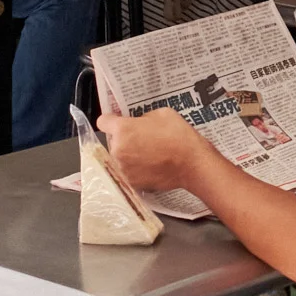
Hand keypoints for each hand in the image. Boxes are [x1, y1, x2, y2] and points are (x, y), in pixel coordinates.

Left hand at [100, 108, 214, 191]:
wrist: (192, 163)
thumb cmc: (179, 136)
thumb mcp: (161, 113)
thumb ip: (142, 118)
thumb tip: (137, 124)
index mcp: (123, 129)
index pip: (103, 121)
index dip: (112, 121)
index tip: (119, 122)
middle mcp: (117, 150)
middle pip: (112, 141)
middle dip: (123, 139)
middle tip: (142, 138)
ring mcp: (124, 168)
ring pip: (119, 157)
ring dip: (129, 155)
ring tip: (149, 154)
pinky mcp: (132, 182)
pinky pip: (128, 171)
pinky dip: (136, 168)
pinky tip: (152, 165)